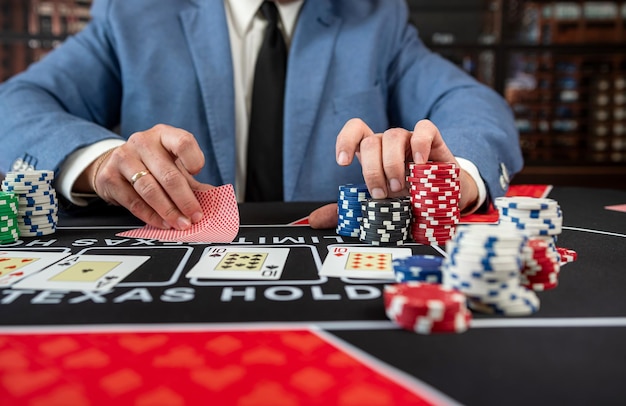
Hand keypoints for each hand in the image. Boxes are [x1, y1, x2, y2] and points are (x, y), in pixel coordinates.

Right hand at [80, 124, 210, 229]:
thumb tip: (213, 200)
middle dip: (185, 199)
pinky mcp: (110, 178)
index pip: (183, 142)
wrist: (115, 163)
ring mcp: (123, 158)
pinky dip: (151, 216)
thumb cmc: (152, 163)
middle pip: (168, 173)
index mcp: (163, 135)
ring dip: (169, 211)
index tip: (199, 174)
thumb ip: (194, 182)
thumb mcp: (174, 165)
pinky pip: (134, 202)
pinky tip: (163, 223)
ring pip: (150, 190)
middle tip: (195, 215)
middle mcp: (142, 142)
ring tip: (181, 223)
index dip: (194, 159)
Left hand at [309, 118, 477, 228]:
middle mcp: (389, 142)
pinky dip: (420, 145)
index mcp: (373, 153)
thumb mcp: (375, 205)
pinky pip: (424, 129)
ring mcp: (410, 139)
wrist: (442, 198)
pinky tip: (420, 164)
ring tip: (402, 187)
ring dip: (393, 164)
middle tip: (383, 194)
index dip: (345, 140)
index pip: (355, 130)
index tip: (342, 163)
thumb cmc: (406, 197)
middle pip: (371, 141)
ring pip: (393, 136)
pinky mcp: (433, 140)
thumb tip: (313, 221)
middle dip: (373, 171)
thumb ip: (345, 210)